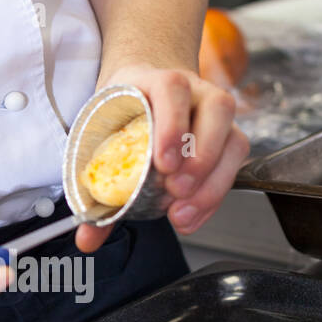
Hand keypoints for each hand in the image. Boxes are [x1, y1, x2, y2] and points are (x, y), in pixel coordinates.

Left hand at [75, 64, 249, 252]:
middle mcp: (195, 92)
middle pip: (216, 110)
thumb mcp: (104, 140)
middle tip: (176, 189)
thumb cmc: (124, 116)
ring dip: (214, 180)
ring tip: (183, 209)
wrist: (145, 93)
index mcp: (156, 81)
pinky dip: (215, 195)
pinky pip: (234, 164)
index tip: (163, 162)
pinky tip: (192, 215)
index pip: (172, 88)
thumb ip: (97, 193)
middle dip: (201, 156)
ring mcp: (216, 115)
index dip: (171, 123)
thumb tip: (86, 240)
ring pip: (235, 138)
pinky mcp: (228, 138)